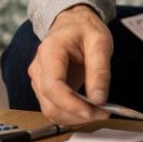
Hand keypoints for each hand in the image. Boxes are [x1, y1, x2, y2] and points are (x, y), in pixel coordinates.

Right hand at [27, 5, 112, 124]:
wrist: (72, 23)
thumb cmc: (84, 29)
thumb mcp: (100, 42)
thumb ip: (99, 70)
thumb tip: (98, 99)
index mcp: (50, 52)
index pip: (53, 86)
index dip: (71, 104)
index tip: (93, 111)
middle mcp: (39, 68)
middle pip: (50, 104)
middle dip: (77, 114)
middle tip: (103, 113)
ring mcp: (39, 80)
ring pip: (51, 110)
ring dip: (74, 118)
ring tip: (98, 112)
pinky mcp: (44, 89)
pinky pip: (54, 109)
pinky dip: (71, 115)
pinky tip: (88, 110)